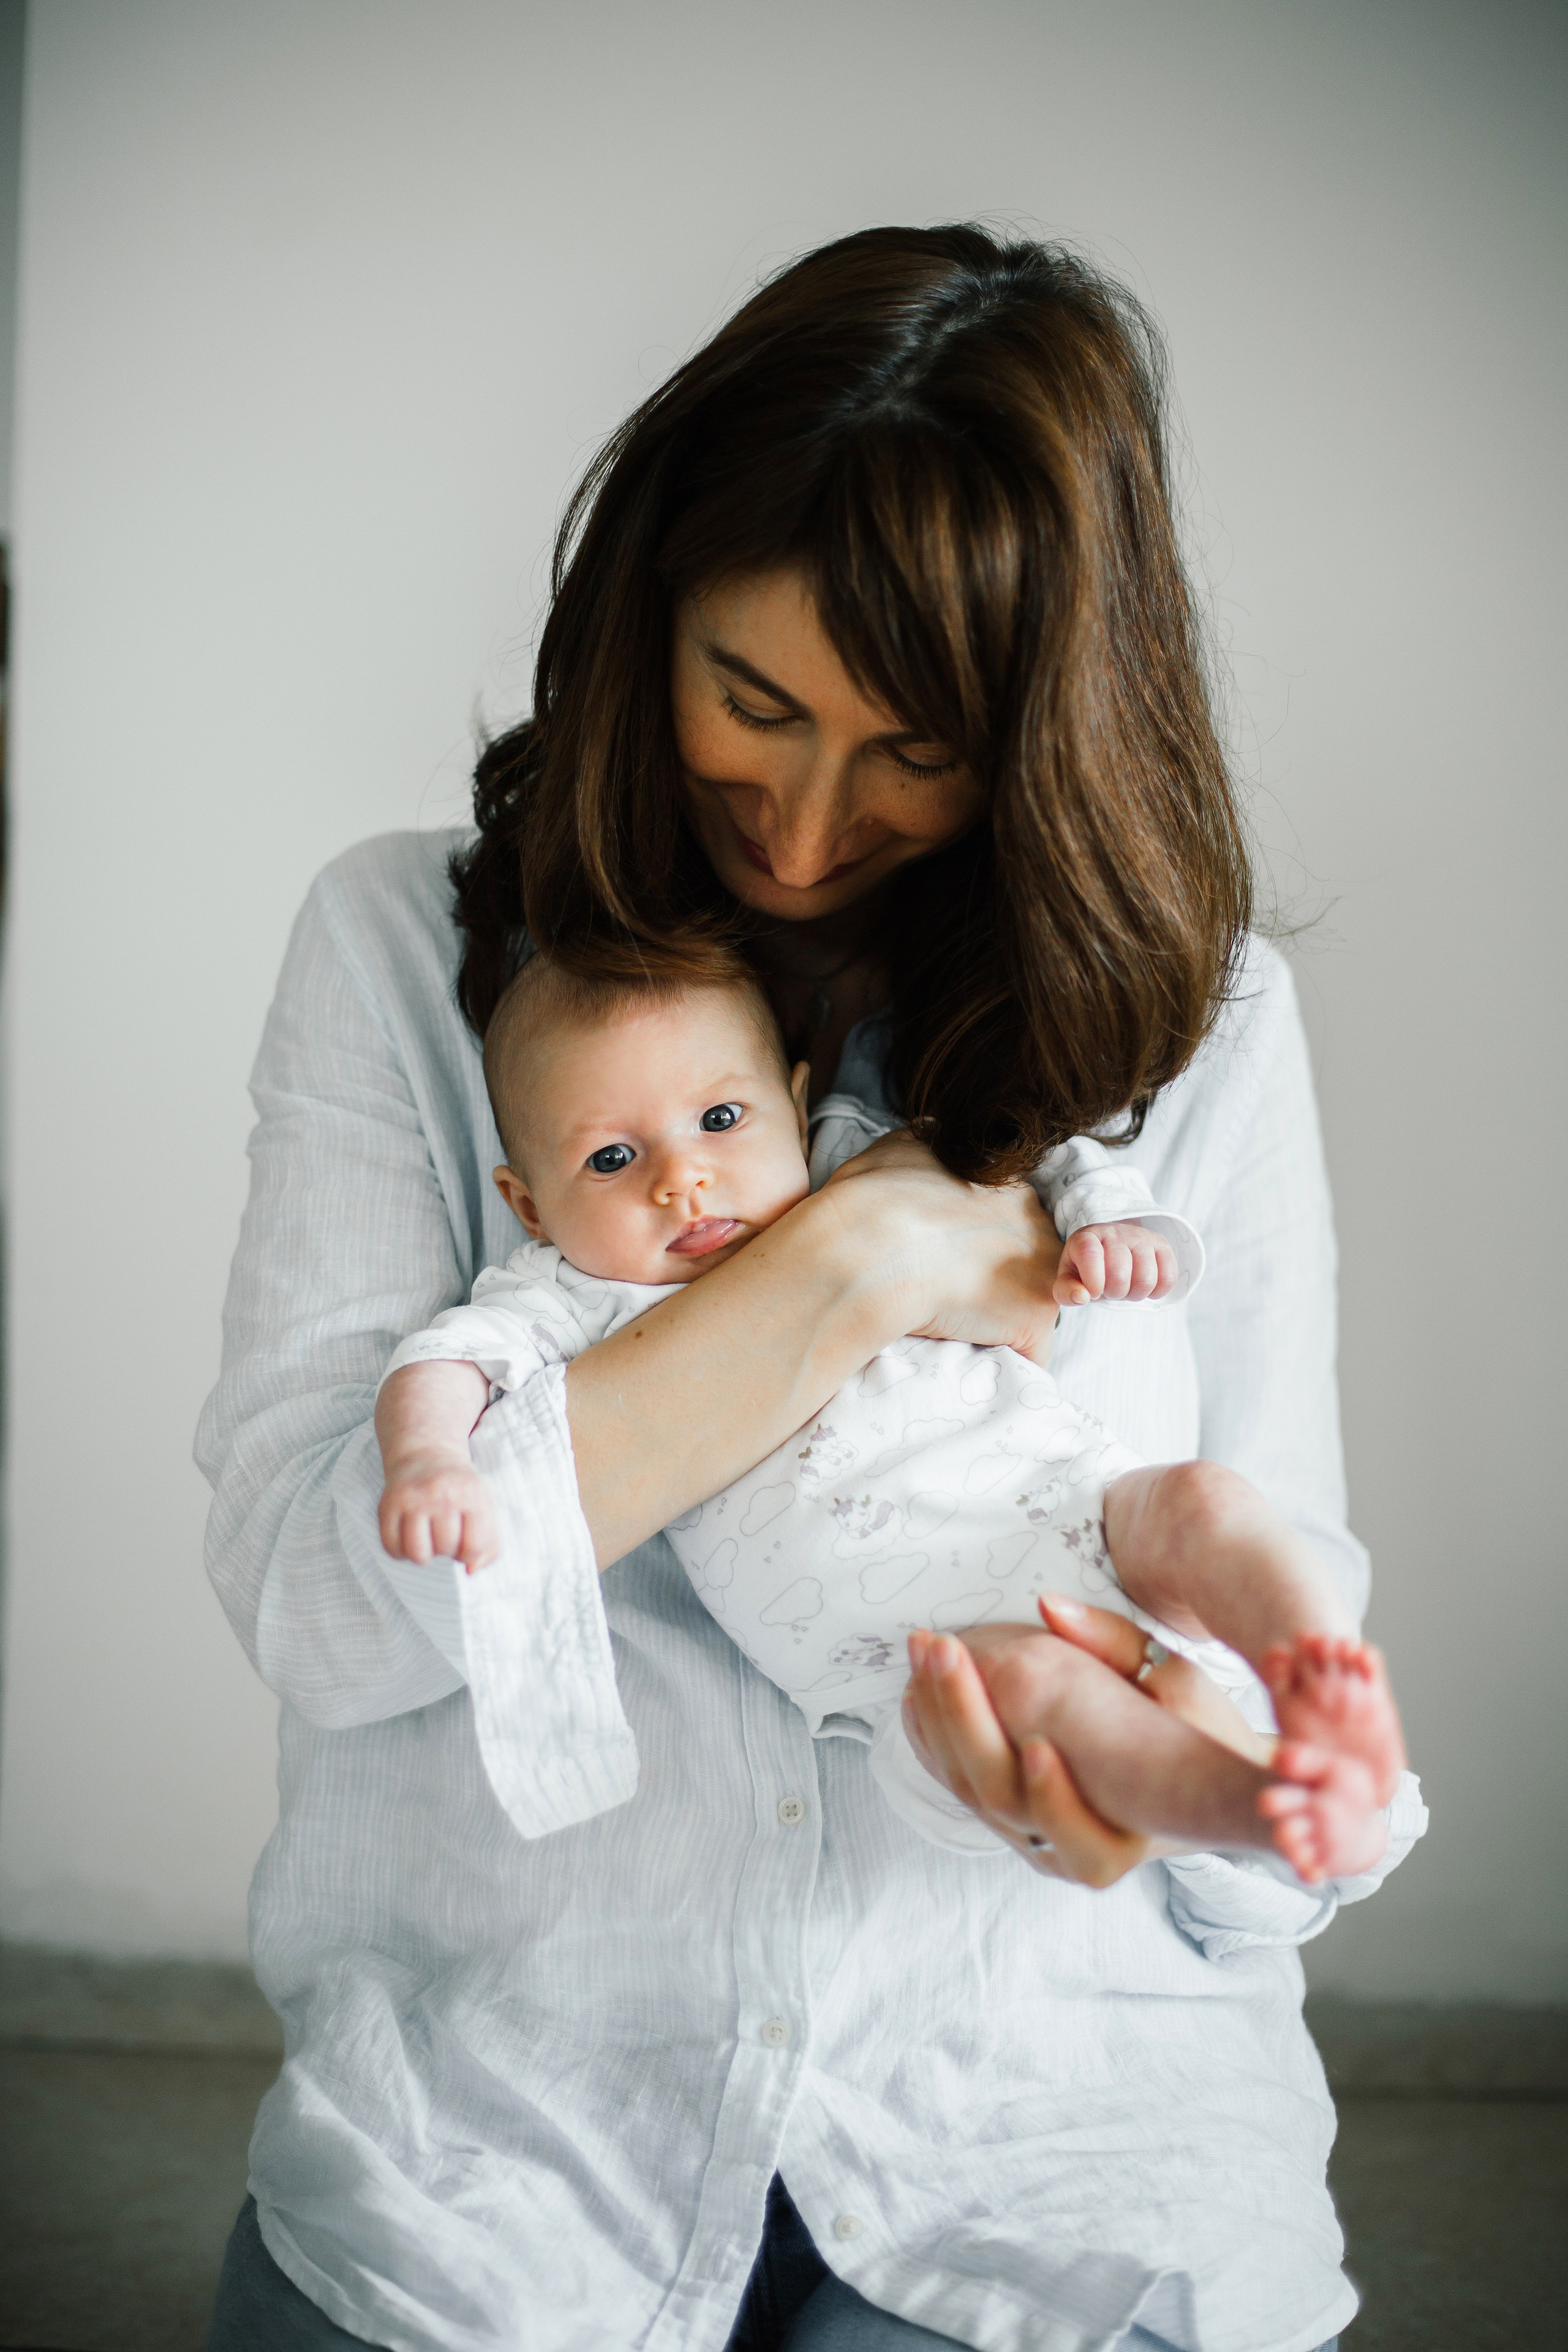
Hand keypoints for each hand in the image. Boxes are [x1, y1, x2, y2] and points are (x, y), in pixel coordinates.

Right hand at [378, 1452, 498, 1572]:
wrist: (426, 1454)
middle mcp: (441, 1493)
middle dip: (448, 1549)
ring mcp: (412, 1499)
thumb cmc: (460, 1490)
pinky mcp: (387, 1505)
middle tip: (445, 1531)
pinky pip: (391, 1548)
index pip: (474, 1548)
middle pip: (446, 1549)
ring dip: (425, 1555)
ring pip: (417, 1554)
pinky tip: (409, 1537)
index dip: (470, 1554)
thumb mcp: (485, 1509)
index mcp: (471, 1494)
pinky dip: (400, 1552)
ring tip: (428, 1539)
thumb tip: (470, 1570)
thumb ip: (490, 1546)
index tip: (465, 1540)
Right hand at [823, 1129, 1062, 1364]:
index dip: (981, 1238)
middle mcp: (1032, 1214)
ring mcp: (1042, 1263)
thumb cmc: (869, 1200)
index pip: (1007, 1212)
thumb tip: (931, 1135)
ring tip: (959, 1326)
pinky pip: (1034, 1349)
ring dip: (1006, 1314)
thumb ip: (924, 1144)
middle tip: (952, 1290)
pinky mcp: (1037, 1312)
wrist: (868, 1250)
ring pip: (1034, 1297)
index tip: (952, 1256)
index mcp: (999, 1176)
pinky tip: (979, 1364)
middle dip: (999, 1273)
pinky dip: (1011, 1360)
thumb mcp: (896, 1147)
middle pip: (1029, 1252)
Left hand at [902, 1605, 1271, 1885]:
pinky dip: (931, 1735)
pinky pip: (959, 1782)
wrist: (1204, 1780)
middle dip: (964, 1719)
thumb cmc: (1202, 1731)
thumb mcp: (1182, 1685)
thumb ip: (1117, 1645)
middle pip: (1002, 1800)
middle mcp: (1074, 1853)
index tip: (1039, 1746)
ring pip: (968, 1791)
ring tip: (921, 1649)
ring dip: (937, 1715)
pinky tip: (916, 1688)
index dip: (1054, 1800)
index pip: (1081, 1838)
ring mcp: (1035, 1839)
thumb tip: (1050, 1606)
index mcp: (1132, 1834)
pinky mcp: (1012, 1818)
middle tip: (944, 1648)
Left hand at [1052, 1220, 1175, 1307]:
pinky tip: (1144, 1288)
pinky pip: (1169, 1277)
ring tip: (1126, 1288)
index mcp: (1086, 1238)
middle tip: (1110, 1289)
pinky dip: (1157, 1292)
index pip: (1090, 1254)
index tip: (1093, 1292)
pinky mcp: (1161, 1245)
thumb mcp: (1069, 1279)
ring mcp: (1141, 1236)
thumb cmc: (1087, 1269)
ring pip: (1146, 1277)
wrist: (1111, 1249)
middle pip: (1119, 1273)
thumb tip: (1081, 1297)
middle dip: (1114, 1293)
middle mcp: (1114, 1232)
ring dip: (1135, 1294)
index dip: (1093, 1280)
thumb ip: (1066, 1291)